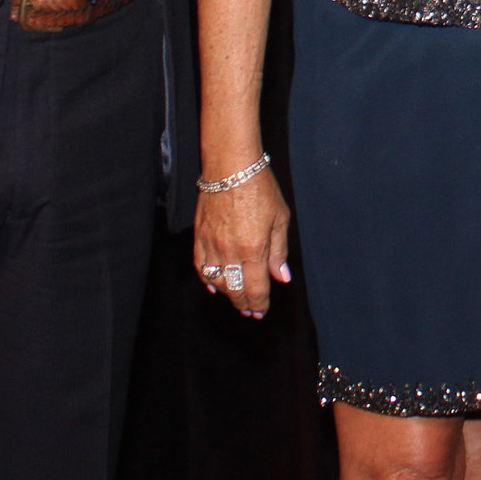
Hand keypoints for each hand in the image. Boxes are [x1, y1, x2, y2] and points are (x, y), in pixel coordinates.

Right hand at [194, 167, 292, 317]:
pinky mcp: (199, 237)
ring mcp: (212, 246)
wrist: (231, 168)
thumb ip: (279, 251)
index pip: (255, 288)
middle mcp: (230, 252)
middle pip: (235, 290)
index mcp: (253, 249)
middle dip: (244, 304)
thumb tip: (281, 277)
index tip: (261, 312)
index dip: (259, 304)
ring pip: (217, 282)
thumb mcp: (280, 218)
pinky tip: (213, 285)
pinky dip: (207, 279)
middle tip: (250, 311)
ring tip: (236, 299)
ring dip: (228, 294)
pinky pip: (200, 267)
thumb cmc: (259, 188)